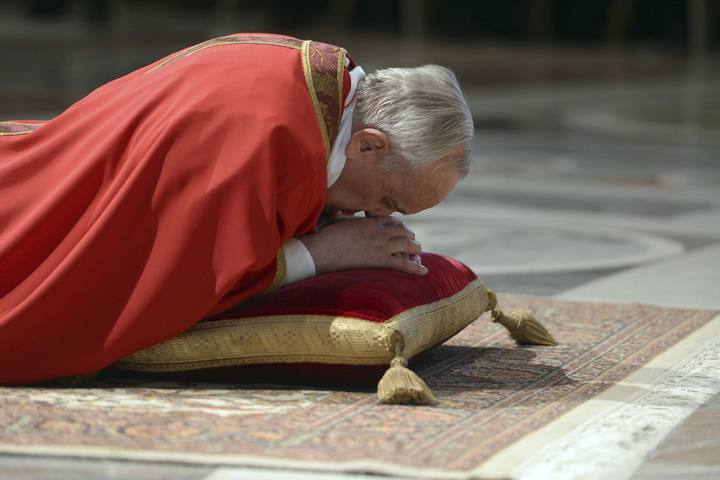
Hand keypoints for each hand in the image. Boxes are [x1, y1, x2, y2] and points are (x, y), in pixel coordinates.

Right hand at [299, 216, 426, 275]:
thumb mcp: (337, 220)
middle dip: (409, 235)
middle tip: (413, 240)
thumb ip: (344, 216)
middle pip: (402, 231)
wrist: (322, 250)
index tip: (401, 229)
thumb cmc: (324, 236)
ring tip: (418, 251)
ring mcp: (381, 246)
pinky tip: (424, 270)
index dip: (399, 225)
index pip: (391, 221)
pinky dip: (415, 267)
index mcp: (369, 221)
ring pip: (406, 245)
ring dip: (415, 248)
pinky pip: (403, 264)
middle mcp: (379, 231)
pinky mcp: (380, 261)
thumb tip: (340, 213)